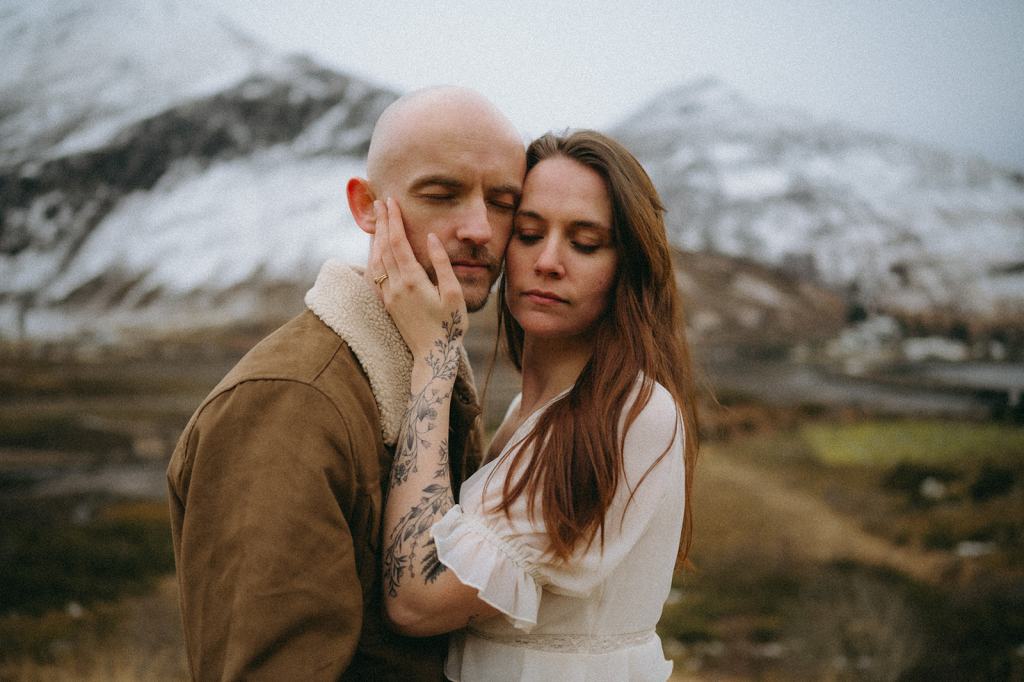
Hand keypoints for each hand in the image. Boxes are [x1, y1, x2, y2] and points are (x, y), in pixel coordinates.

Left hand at [371, 198, 466, 358]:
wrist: (432, 355)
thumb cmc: (449, 325)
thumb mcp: (453, 293)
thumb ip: (442, 264)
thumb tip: (432, 237)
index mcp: (413, 281)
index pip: (398, 242)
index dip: (394, 220)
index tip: (392, 202)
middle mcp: (396, 286)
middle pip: (384, 247)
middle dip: (382, 222)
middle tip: (380, 202)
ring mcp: (389, 295)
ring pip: (377, 259)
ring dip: (376, 237)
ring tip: (377, 219)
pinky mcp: (387, 304)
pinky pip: (376, 273)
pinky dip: (375, 255)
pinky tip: (376, 249)